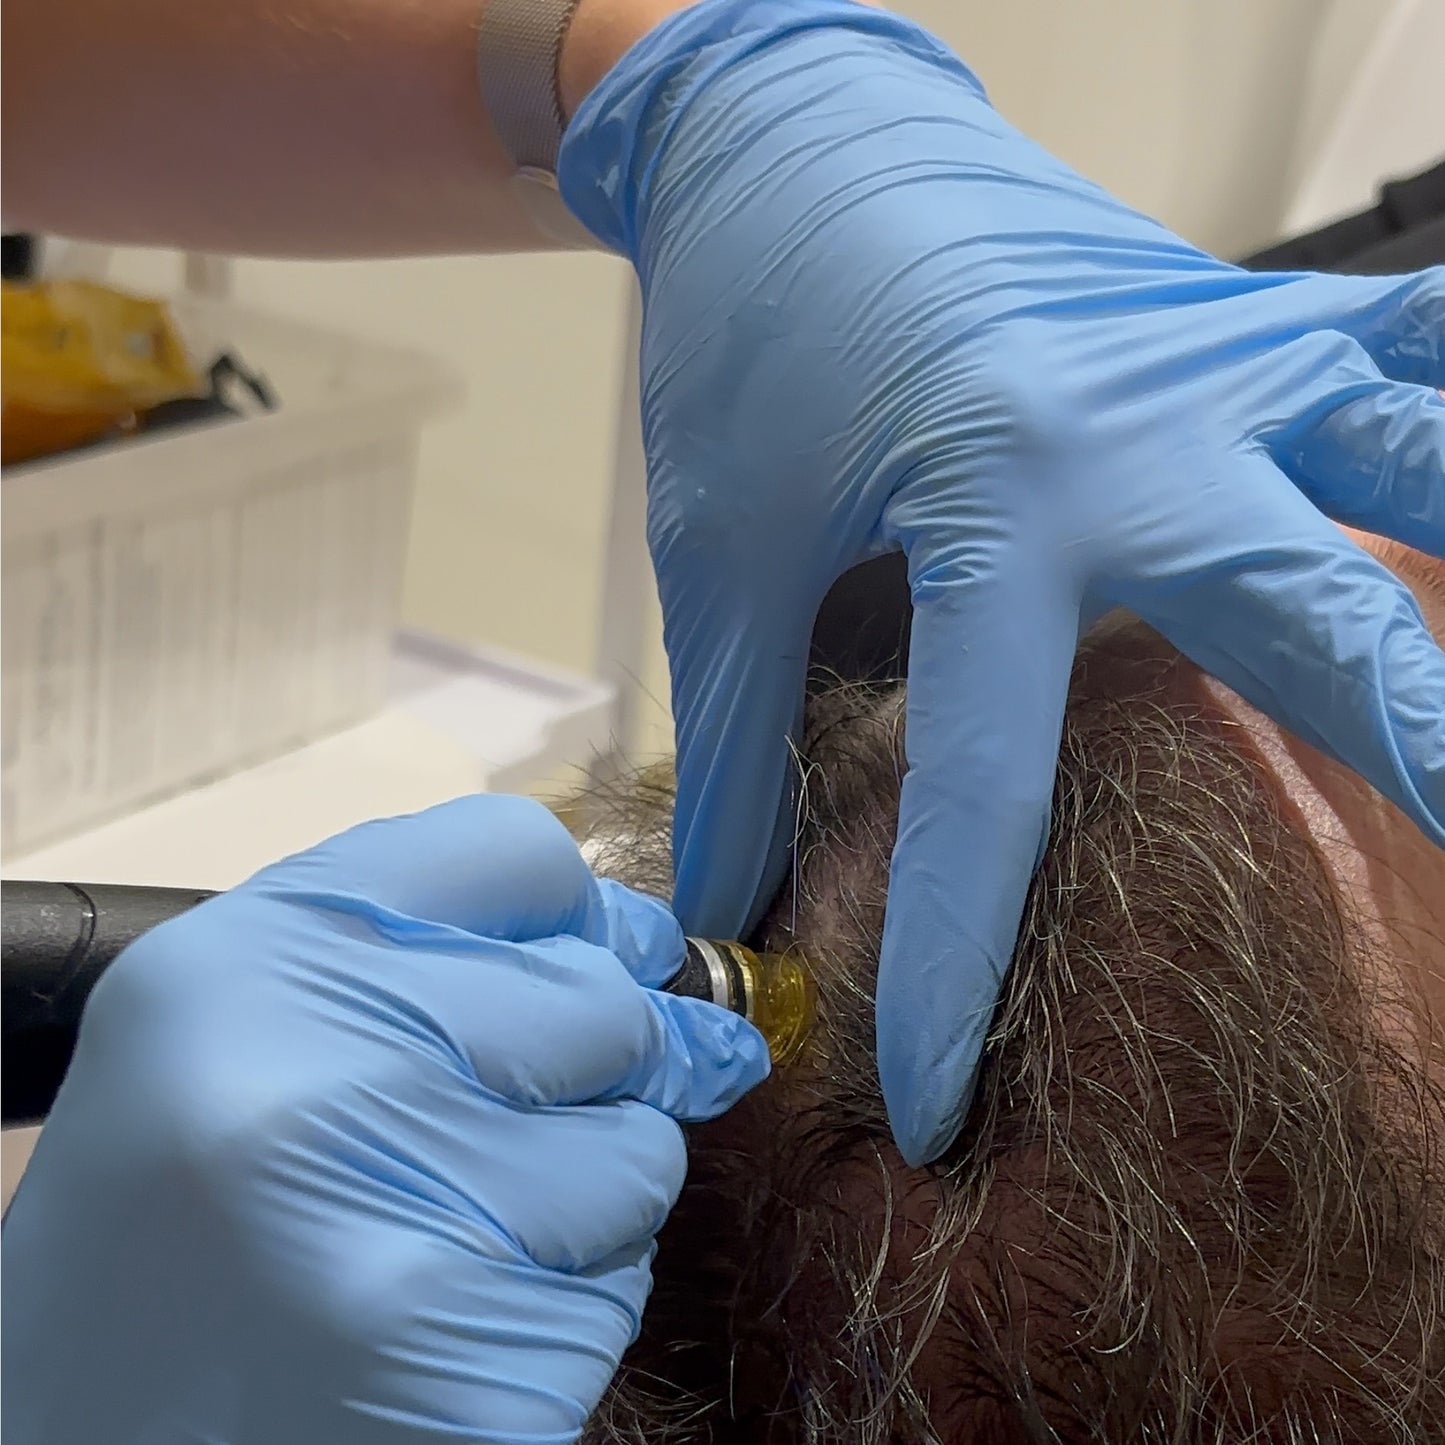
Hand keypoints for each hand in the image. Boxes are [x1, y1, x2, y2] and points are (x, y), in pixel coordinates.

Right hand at [2, 796, 768, 1443]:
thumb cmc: (170, 1245)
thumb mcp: (242, 1045)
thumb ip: (429, 965)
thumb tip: (655, 959)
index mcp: (246, 964)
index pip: (517, 853)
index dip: (572, 913)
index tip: (585, 958)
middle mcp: (319, 1074)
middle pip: (605, 1003)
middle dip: (593, 1074)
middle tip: (477, 1144)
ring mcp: (401, 1225)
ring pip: (638, 1151)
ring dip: (583, 1205)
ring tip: (443, 1245)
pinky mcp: (466, 1364)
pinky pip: (618, 1286)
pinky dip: (563, 1308)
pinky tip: (452, 1335)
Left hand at [557, 0, 1444, 1163]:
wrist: (792, 135)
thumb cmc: (747, 334)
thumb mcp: (722, 550)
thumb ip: (736, 739)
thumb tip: (725, 905)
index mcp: (993, 502)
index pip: (986, 787)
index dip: (957, 967)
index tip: (942, 1107)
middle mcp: (1144, 434)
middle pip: (1317, 623)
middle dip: (1423, 757)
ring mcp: (1226, 359)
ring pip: (1428, 463)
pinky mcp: (1249, 314)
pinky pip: (1419, 353)